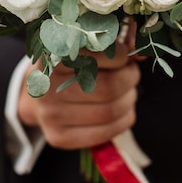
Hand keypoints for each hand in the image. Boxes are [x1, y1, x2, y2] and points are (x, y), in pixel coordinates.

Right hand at [17, 22, 140, 149]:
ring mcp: (50, 113)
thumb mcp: (84, 47)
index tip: (124, 55)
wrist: (40, 94)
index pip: (97, 55)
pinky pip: (106, 132)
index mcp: (52, 55)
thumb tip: (141, 53)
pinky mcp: (58, 136)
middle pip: (109, 86)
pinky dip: (124, 120)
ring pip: (110, 110)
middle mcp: (47, 85)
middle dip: (129, 78)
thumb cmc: (70, 66)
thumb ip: (112, 45)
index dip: (119, 55)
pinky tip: (123, 110)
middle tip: (131, 73)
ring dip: (129, 99)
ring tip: (128, 91)